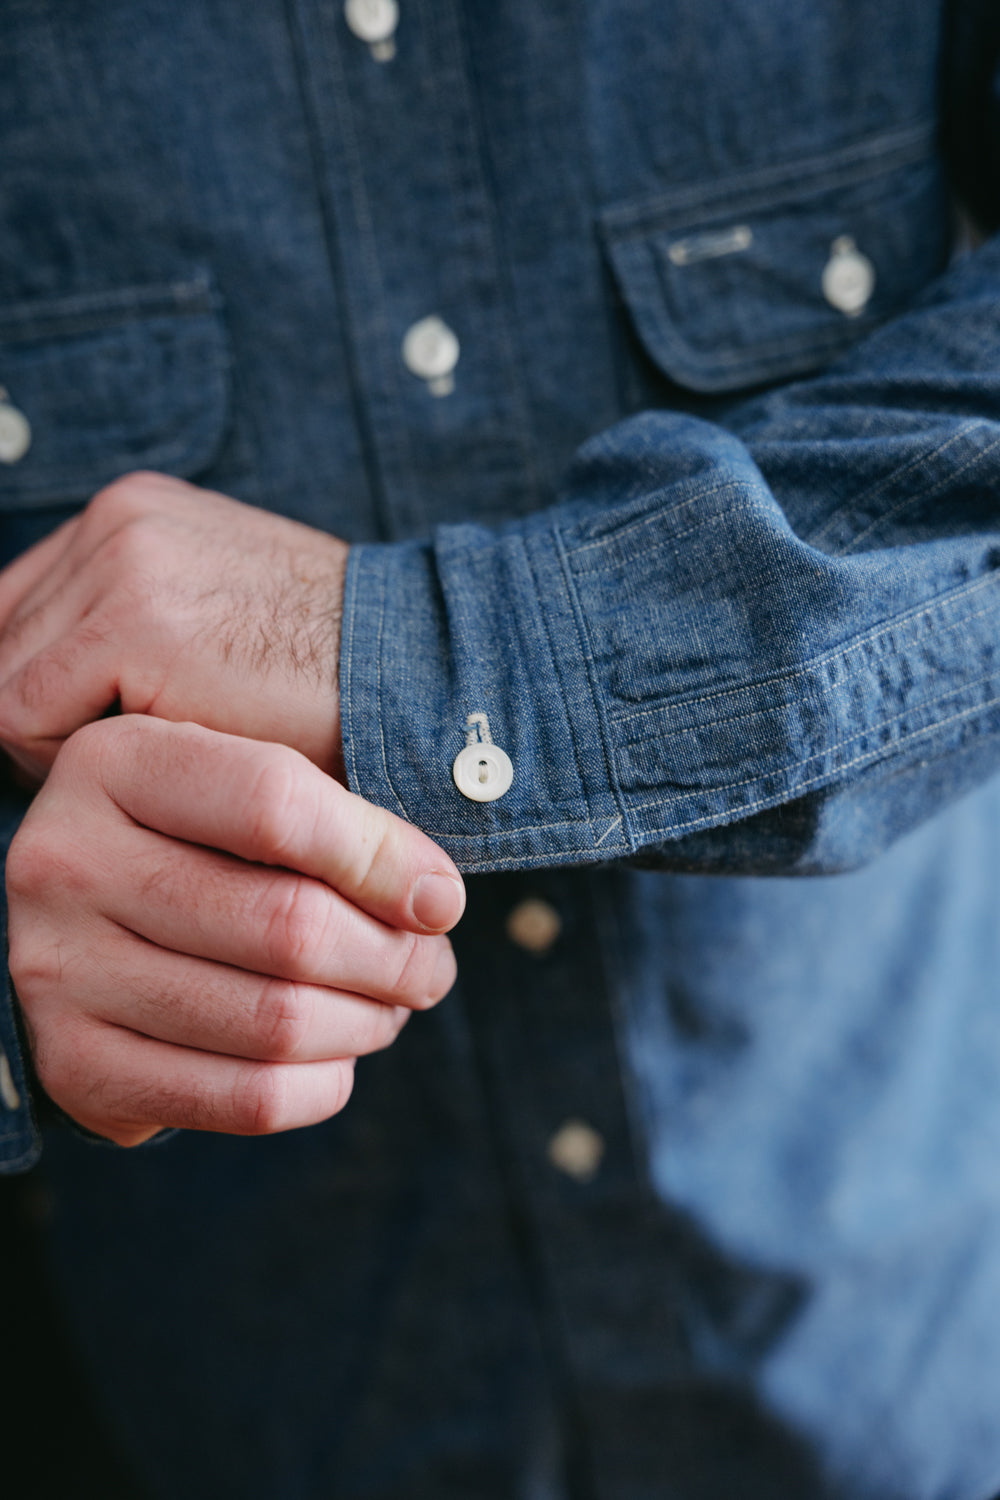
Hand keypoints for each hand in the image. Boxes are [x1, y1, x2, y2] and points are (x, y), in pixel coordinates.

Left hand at [0, 471, 349, 781]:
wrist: (417, 670)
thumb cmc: (331, 672)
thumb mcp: (221, 617)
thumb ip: (137, 627)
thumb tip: (50, 693)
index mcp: (135, 515)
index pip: (18, 609)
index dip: (38, 687)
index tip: (92, 741)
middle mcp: (118, 522)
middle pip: (2, 644)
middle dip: (40, 719)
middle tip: (117, 769)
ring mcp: (122, 565)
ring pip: (4, 684)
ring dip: (56, 745)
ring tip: (142, 771)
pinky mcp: (133, 624)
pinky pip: (23, 717)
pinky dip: (68, 762)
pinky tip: (151, 771)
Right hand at [5, 715, 464, 1144]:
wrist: (74, 927)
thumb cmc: (193, 844)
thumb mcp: (240, 787)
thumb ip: (336, 819)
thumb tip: (435, 900)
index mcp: (114, 763)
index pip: (275, 803)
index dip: (382, 857)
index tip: (441, 897)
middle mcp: (65, 862)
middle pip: (286, 925)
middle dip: (394, 959)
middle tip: (430, 967)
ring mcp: (58, 970)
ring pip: (275, 1022)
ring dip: (366, 1024)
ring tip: (390, 1007)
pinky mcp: (75, 1067)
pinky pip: (246, 1100)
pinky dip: (323, 1086)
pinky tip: (338, 1057)